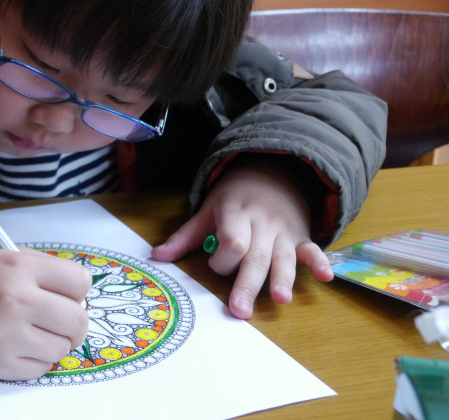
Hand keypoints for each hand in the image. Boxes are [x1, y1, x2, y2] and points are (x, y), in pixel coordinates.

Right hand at [0, 245, 91, 379]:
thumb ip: (37, 267)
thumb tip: (76, 290)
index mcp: (17, 266)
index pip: (80, 283)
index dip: (76, 290)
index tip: (66, 294)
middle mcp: (15, 300)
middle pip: (78, 320)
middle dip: (72, 321)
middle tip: (56, 319)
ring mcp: (7, 336)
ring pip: (62, 348)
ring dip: (52, 342)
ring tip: (28, 331)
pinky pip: (40, 369)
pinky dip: (34, 361)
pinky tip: (15, 346)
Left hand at [151, 163, 332, 318]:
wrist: (272, 173)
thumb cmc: (234, 199)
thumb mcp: (207, 210)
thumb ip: (185, 236)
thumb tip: (156, 257)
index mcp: (235, 214)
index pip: (232, 240)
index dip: (222, 259)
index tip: (214, 265)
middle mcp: (262, 223)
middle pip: (256, 255)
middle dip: (248, 284)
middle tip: (240, 311)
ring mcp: (284, 231)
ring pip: (283, 257)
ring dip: (283, 278)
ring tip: (281, 299)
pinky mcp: (301, 236)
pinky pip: (312, 249)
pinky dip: (319, 262)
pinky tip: (327, 277)